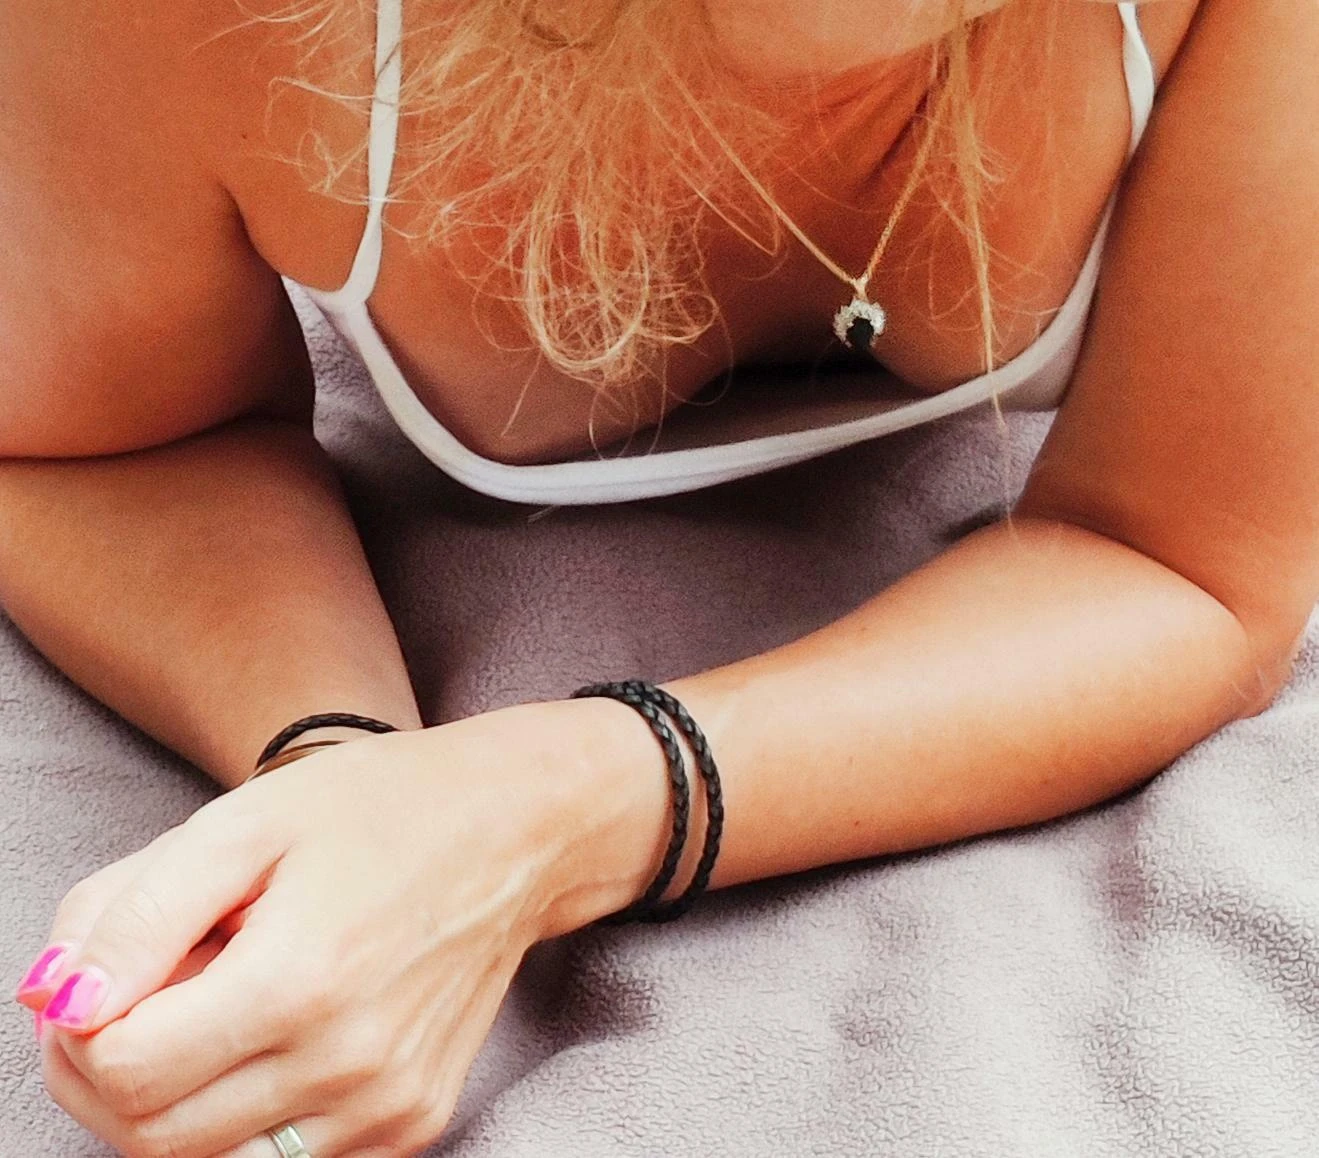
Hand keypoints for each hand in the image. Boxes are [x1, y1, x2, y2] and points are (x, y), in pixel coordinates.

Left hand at [13, 701, 629, 1156]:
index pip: (118, 1072)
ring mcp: (385, 1106)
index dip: (77, 1029)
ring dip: (177, 1096)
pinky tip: (275, 1032)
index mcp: (300, 980)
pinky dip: (248, 1111)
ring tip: (218, 1001)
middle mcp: (347, 1065)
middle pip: (149, 1137)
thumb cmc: (381, 809)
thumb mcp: (247, 820)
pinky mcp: (412, 1120)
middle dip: (106, 1075)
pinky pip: (285, 1157)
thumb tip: (60, 1004)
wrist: (517, 831)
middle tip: (135, 996)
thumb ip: (136, 912)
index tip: (101, 979)